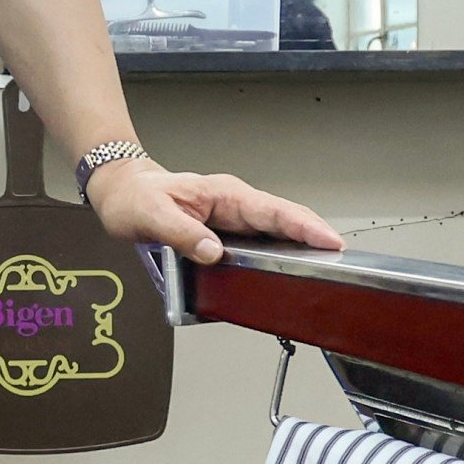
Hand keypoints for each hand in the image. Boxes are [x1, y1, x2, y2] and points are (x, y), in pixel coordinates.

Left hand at [83, 158, 340, 265]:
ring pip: (275, 232)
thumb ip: (182, 235)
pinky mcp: (227, 233)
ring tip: (324, 270)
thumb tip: (214, 253)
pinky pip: (259, 242)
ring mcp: (233, 219)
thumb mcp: (152, 216)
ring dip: (299, 248)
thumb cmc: (135, 199)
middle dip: (314, 238)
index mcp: (225, 195)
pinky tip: (288, 271)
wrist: (123, 192)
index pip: (273, 210)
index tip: (330, 240)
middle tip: (341, 261)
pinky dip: (277, 254)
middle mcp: (235, 205)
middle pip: (284, 221)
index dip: (304, 226)